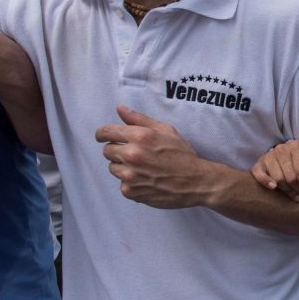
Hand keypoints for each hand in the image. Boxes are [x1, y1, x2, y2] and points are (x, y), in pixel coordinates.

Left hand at [96, 105, 214, 208]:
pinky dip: (131, 182)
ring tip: (143, 167)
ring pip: (113, 168)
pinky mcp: (130, 191)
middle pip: (107, 150)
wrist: (195, 182)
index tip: (104, 136)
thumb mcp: (166, 130)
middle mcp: (132, 155)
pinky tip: (147, 179)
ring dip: (123, 167)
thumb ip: (139, 119)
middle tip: (135, 154)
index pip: (106, 132)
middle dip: (118, 150)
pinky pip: (121, 183)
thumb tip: (119, 108)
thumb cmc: (182, 155)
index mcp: (140, 136)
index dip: (103, 134)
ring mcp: (129, 175)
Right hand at [250, 139, 298, 204]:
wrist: (286, 154)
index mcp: (297, 146)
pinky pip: (259, 174)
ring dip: (286, 191)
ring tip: (294, 196)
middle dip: (298, 190)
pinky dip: (266, 182)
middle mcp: (282, 149)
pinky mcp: (258, 163)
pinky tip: (274, 188)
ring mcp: (269, 155)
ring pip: (277, 178)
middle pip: (290, 177)